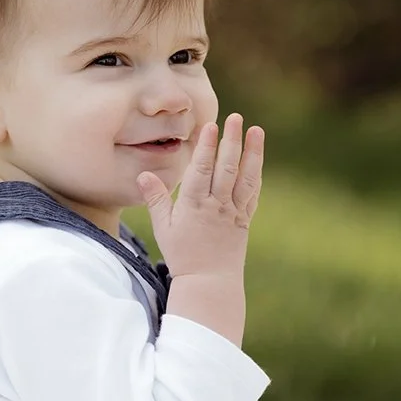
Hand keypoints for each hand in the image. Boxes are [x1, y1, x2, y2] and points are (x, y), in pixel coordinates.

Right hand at [137, 114, 263, 279]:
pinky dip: (255, 174)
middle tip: (236, 118)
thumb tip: (143, 174)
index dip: (207, 146)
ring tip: (256, 131)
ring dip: (252, 153)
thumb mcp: (163, 228)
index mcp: (194, 206)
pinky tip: (257, 159)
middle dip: (231, 141)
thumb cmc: (182, 255)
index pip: (202, 170)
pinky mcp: (244, 219)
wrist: (209, 282)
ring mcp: (233, 212)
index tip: (211, 126)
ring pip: (244, 178)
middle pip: (226, 168)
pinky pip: (252, 193)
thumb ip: (155, 199)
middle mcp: (216, 206)